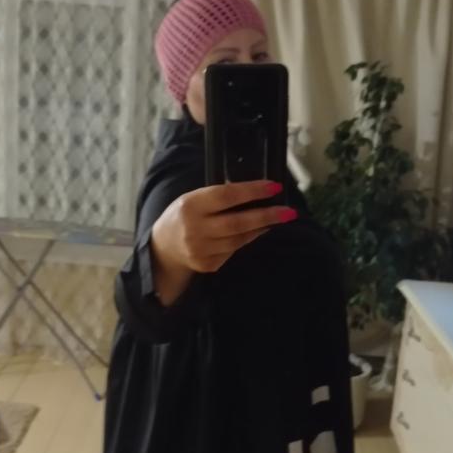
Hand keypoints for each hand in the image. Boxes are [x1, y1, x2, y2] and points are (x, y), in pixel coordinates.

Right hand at [150, 181, 296, 303]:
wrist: (163, 248)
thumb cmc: (184, 215)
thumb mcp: (193, 199)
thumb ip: (218, 197)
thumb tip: (255, 192)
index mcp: (191, 205)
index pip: (226, 196)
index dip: (252, 191)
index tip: (274, 186)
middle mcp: (195, 229)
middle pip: (237, 223)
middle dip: (266, 216)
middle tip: (289, 211)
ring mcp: (201, 250)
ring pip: (239, 239)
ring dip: (261, 228)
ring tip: (279, 218)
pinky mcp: (207, 265)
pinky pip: (234, 250)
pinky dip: (249, 239)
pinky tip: (259, 231)